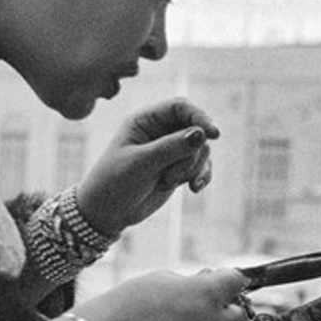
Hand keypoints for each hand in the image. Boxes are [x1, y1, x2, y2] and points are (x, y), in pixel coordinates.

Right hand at [76, 267, 248, 320]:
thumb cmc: (128, 305)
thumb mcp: (162, 279)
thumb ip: (192, 284)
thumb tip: (205, 285)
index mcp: (207, 292)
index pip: (238, 281)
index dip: (229, 283)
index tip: (223, 286)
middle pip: (238, 315)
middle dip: (224, 313)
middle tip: (201, 314)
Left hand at [77, 98, 219, 235]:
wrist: (107, 212)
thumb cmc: (115, 182)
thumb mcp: (141, 163)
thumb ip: (172, 147)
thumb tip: (202, 134)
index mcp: (145, 120)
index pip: (180, 107)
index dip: (200, 117)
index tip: (214, 135)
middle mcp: (160, 131)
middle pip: (196, 130)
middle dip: (191, 154)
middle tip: (171, 175)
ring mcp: (171, 150)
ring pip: (201, 150)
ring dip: (191, 168)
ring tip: (168, 182)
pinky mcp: (178, 168)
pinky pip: (202, 166)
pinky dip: (201, 176)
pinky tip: (194, 189)